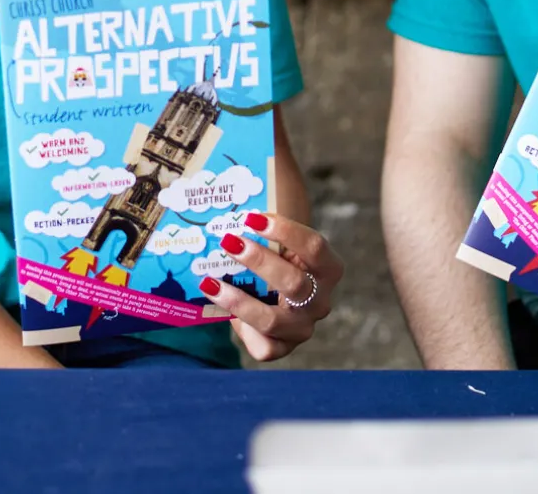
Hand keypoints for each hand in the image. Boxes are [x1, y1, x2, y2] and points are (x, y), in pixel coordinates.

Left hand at [199, 211, 343, 362]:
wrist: (274, 293)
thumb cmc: (275, 258)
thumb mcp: (277, 242)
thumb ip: (262, 223)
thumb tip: (230, 190)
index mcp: (328, 269)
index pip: (314, 247)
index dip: (285, 231)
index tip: (252, 217)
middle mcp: (320, 301)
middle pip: (294, 282)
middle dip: (258, 261)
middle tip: (228, 242)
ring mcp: (303, 328)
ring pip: (272, 319)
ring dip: (238, 299)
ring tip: (209, 282)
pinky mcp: (283, 347)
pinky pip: (263, 345)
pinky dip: (238, 326)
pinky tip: (221, 309)